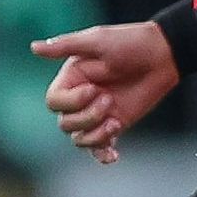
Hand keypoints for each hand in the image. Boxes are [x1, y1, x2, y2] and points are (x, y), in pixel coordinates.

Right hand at [29, 22, 177, 163]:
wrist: (162, 55)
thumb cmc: (129, 42)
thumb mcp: (96, 40)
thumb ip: (65, 46)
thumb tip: (33, 47)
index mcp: (71, 79)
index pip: (53, 101)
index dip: (70, 101)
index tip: (93, 89)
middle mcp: (80, 98)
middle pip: (65, 124)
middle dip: (87, 117)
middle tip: (110, 99)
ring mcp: (97, 114)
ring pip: (79, 139)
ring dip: (95, 135)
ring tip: (115, 122)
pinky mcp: (114, 125)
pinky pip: (100, 147)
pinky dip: (103, 154)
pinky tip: (113, 155)